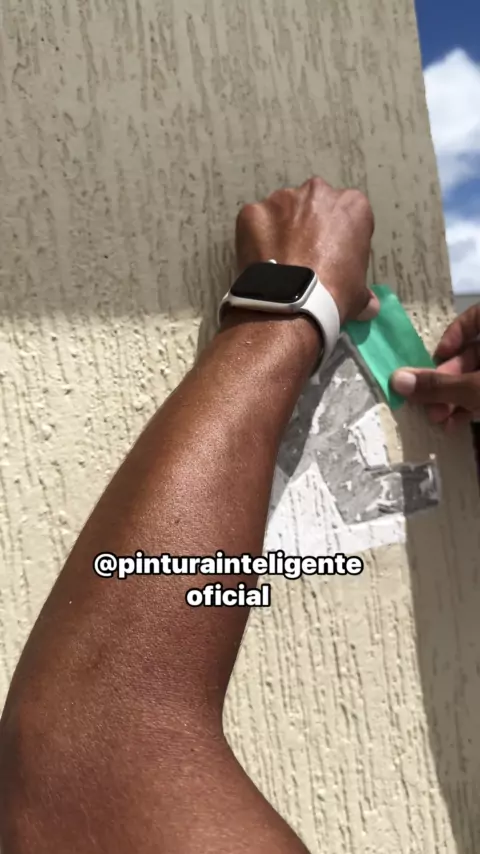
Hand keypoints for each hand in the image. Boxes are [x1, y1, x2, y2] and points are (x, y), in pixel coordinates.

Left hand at [236, 177, 379, 323]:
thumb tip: (370, 306)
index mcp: (352, 205)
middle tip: (304, 257)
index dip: (340, 238)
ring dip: (282, 230)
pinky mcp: (252, 212)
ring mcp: (281, 200)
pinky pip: (255, 224)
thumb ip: (365, 293)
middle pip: (314, 206)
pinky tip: (260, 261)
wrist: (292, 304)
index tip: (334, 258)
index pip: (349, 216)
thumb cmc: (335, 294)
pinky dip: (256, 239)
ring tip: (279, 261)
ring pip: (282, 211)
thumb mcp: (359, 295)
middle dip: (310, 226)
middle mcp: (317, 192)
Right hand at [391, 304, 479, 429]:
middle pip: (474, 352)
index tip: (441, 355)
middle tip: (431, 404)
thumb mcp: (477, 387)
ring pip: (478, 377)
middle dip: (448, 379)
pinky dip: (472, 406)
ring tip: (439, 419)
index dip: (457, 332)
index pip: (477, 315)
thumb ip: (440, 385)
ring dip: (455, 398)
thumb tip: (397, 380)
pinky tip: (455, 425)